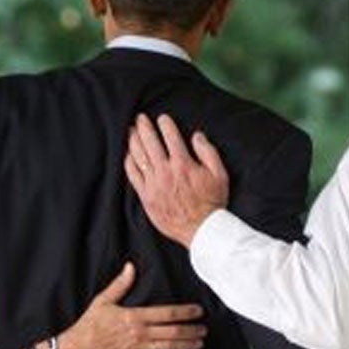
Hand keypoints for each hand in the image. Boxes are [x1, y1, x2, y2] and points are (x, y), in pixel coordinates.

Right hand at [59, 262, 206, 348]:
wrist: (78, 348)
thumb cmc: (90, 323)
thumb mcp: (103, 300)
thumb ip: (120, 284)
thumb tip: (130, 267)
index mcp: (134, 316)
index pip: (167, 313)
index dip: (185, 312)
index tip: (198, 311)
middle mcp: (139, 334)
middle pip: (173, 332)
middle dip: (191, 330)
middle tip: (204, 329)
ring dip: (186, 346)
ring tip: (199, 343)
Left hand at [125, 112, 230, 245]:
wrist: (201, 230)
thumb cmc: (212, 203)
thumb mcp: (219, 174)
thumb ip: (208, 152)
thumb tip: (197, 136)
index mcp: (183, 164)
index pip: (170, 136)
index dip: (165, 124)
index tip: (162, 118)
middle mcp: (165, 171)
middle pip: (150, 142)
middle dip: (144, 127)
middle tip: (140, 118)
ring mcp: (154, 184)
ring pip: (139, 156)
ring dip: (134, 140)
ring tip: (131, 131)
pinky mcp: (146, 197)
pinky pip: (133, 175)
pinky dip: (129, 162)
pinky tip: (129, 154)